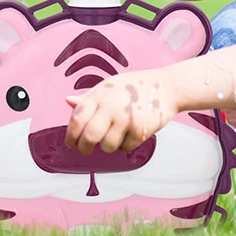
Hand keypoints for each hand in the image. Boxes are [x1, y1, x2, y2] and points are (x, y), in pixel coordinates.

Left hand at [64, 70, 178, 155]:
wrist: (166, 87)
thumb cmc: (135, 86)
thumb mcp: (109, 85)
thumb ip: (88, 97)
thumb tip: (68, 101)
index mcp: (100, 94)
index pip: (77, 119)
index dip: (70, 135)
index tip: (71, 142)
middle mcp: (111, 106)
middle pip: (90, 137)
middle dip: (85, 147)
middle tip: (86, 149)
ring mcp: (126, 119)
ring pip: (107, 146)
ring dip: (108, 145)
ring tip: (116, 133)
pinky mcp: (140, 131)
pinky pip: (124, 148)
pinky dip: (125, 144)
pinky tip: (131, 131)